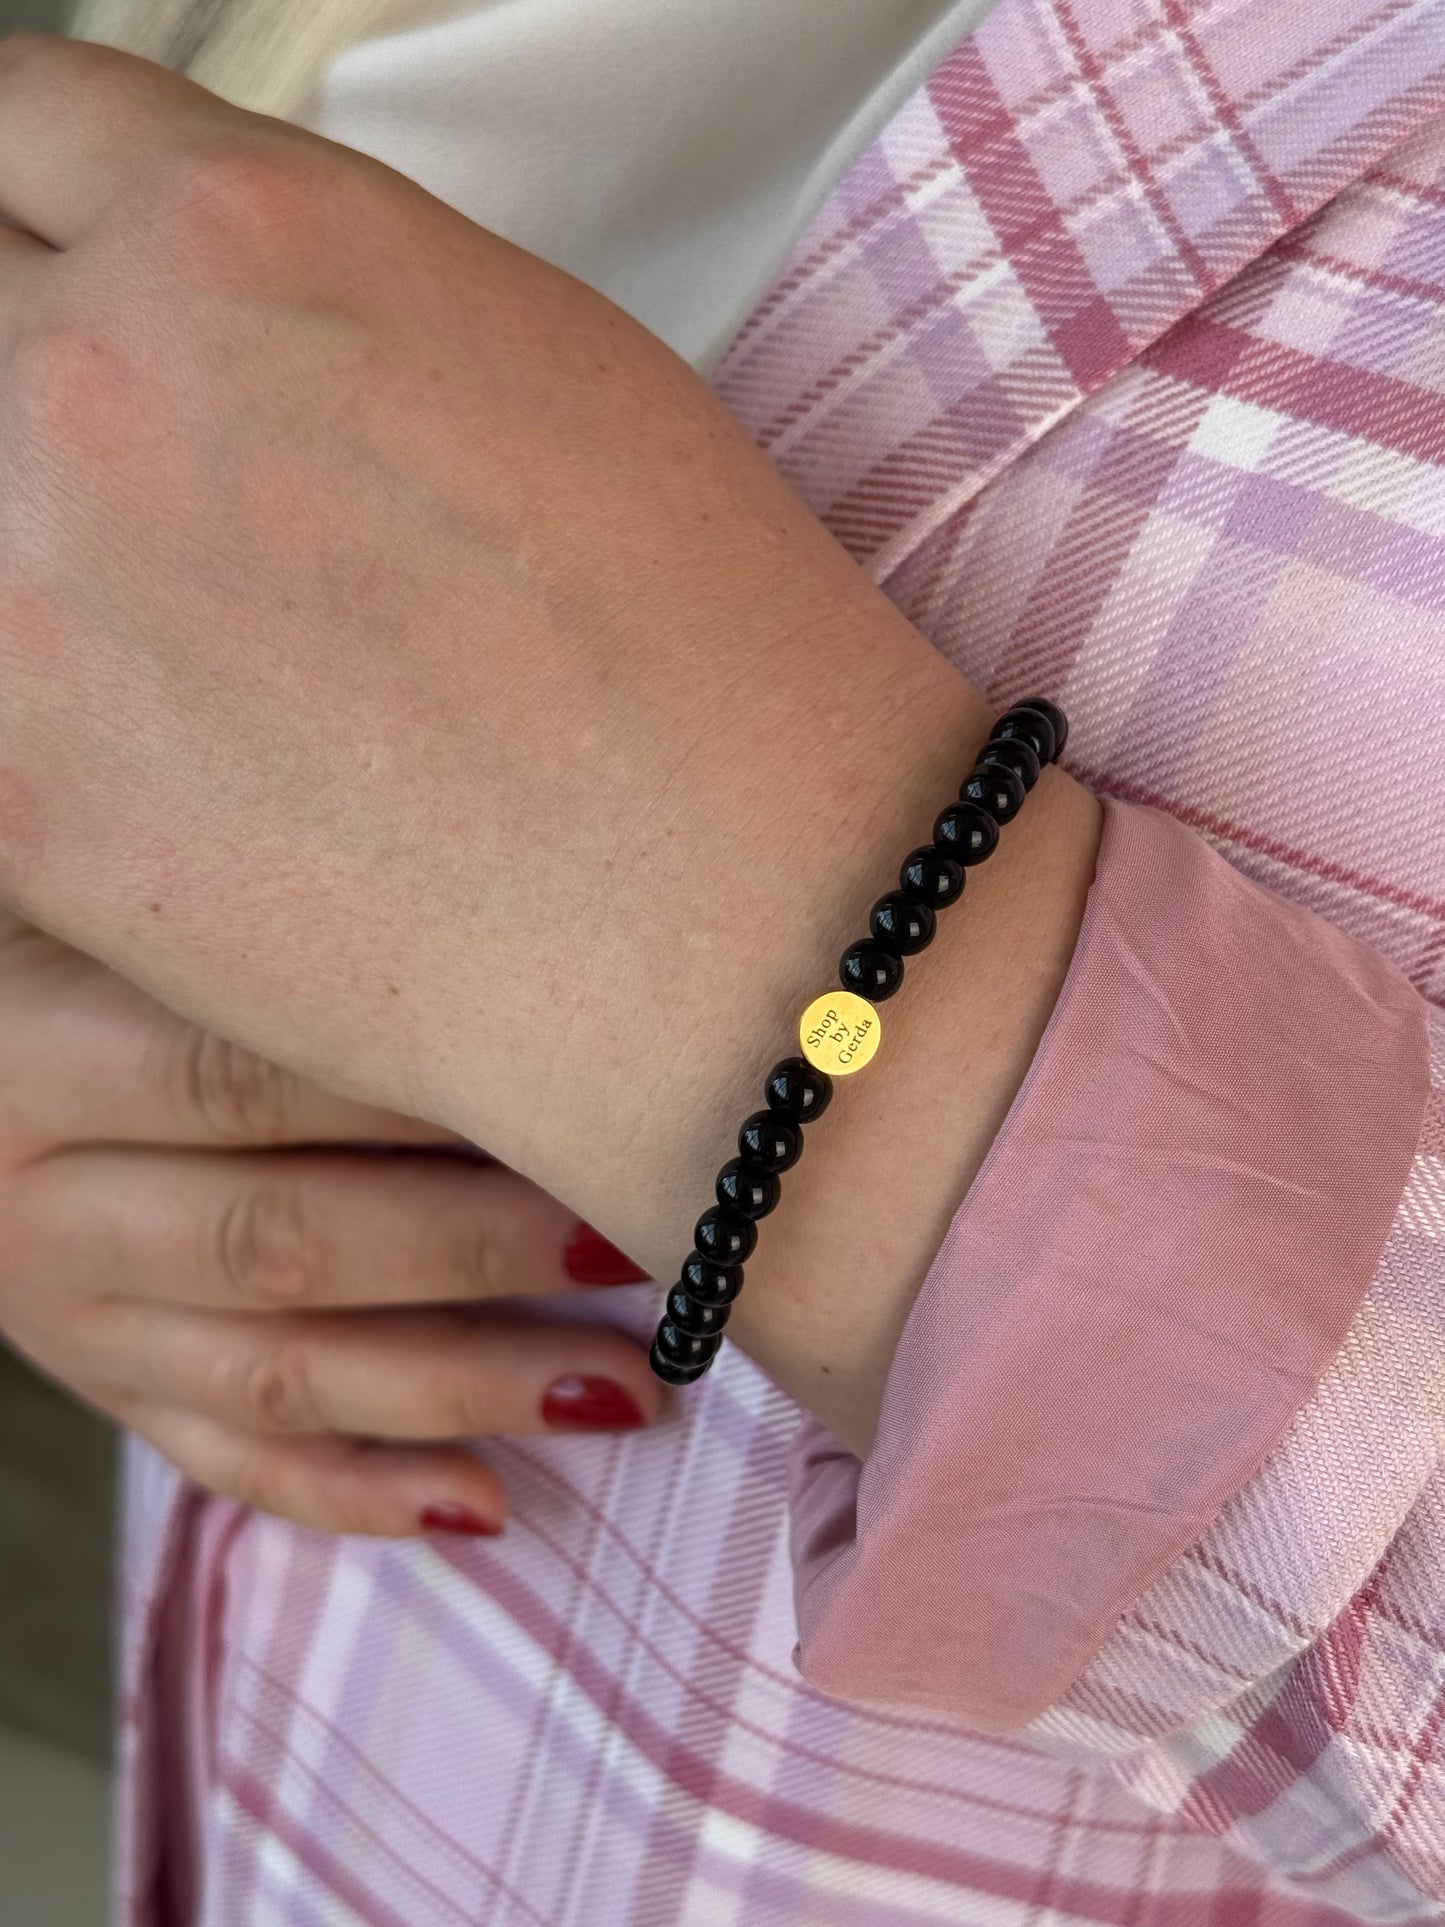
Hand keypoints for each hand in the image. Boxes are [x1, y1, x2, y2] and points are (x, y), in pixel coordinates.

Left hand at [0, 36, 1099, 1454]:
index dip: (28, 215)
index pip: (11, 128)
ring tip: (180, 663)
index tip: (39, 274)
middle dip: (30, 387)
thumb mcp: (529, 362)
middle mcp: (101, 377)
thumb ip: (313, 299)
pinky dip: (45, 727)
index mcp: (247, 231)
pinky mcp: (14, 796)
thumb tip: (216, 317)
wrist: (735, 905)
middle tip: (120, 495)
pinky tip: (171, 771)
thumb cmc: (699, 652)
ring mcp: (28, 588)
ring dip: (36, 574)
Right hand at [0, 915, 661, 1535]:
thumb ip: (262, 911)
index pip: (242, 1078)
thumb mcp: (127, 907)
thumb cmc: (86, 947)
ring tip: (629, 1387)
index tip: (584, 1091)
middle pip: (280, 1238)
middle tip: (640, 1243)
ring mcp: (67, 1315)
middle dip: (473, 1251)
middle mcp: (39, 1198)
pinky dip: (360, 1494)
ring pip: (279, 1374)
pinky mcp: (105, 1387)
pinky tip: (490, 1502)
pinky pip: (231, 1464)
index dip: (412, 1097)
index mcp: (41, 1047)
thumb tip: (492, 884)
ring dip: (462, 1387)